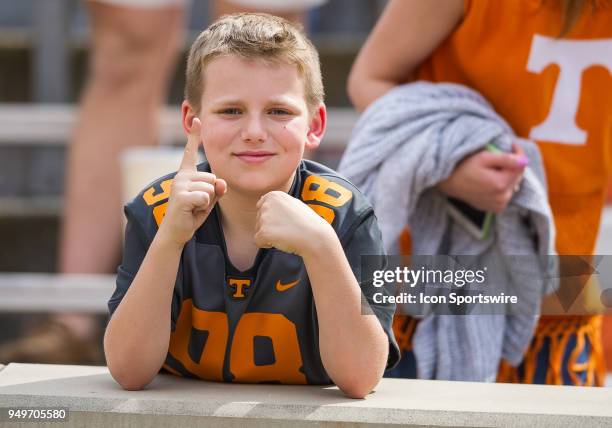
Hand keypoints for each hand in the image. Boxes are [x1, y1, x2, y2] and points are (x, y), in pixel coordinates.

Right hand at [158, 118, 226, 246]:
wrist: (176, 232)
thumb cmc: (193, 213)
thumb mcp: (210, 199)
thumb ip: (217, 189)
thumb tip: (220, 182)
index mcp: (187, 174)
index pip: (191, 152)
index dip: (194, 135)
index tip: (197, 119)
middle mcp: (181, 176)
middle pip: (213, 178)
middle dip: (211, 193)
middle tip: (198, 203)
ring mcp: (179, 185)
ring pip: (211, 188)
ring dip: (207, 201)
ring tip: (194, 207)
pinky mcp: (180, 196)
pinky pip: (205, 197)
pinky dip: (203, 207)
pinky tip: (191, 211)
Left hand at [254, 191, 333, 255]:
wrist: (315, 236)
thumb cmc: (307, 222)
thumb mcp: (293, 203)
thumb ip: (277, 202)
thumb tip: (263, 199)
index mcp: (274, 195)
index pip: (260, 207)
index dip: (272, 217)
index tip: (285, 220)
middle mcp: (267, 204)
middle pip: (258, 220)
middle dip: (269, 227)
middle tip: (287, 228)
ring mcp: (264, 218)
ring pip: (258, 231)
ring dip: (269, 235)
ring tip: (286, 234)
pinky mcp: (263, 232)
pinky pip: (258, 241)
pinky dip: (267, 244)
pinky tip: (281, 240)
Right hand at [438, 143, 527, 212]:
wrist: (448, 182)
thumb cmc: (463, 168)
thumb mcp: (483, 158)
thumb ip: (506, 159)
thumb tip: (524, 160)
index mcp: (501, 184)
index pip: (521, 166)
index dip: (518, 154)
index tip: (511, 146)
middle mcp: (502, 198)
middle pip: (518, 177)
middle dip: (513, 166)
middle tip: (499, 157)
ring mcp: (499, 205)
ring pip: (513, 186)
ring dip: (508, 176)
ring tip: (494, 169)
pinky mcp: (495, 208)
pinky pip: (506, 195)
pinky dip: (503, 187)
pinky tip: (491, 181)